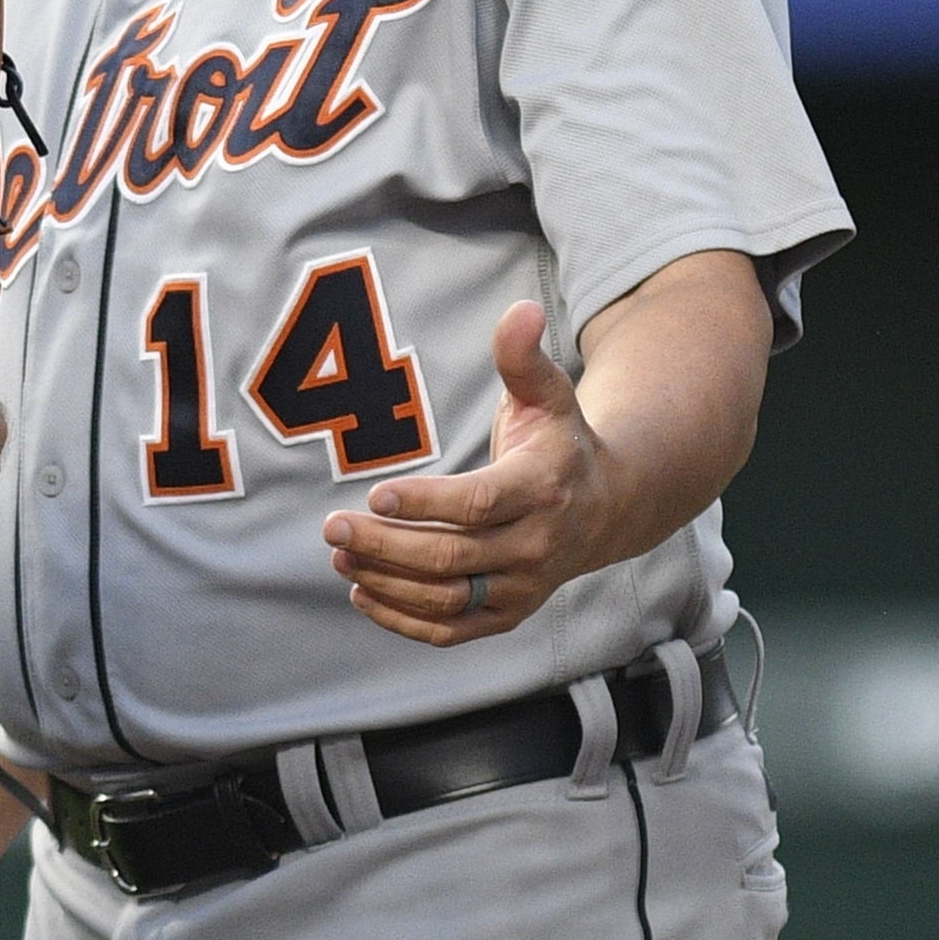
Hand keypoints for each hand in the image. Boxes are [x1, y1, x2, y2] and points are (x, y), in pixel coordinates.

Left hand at [322, 300, 619, 646]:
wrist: (607, 510)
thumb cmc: (559, 442)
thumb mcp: (548, 394)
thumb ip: (523, 357)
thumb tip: (520, 309)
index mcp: (542, 490)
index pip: (478, 505)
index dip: (426, 503)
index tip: (376, 494)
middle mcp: (536, 546)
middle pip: (452, 556)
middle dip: (386, 546)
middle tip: (331, 526)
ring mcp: (522, 587)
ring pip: (446, 598)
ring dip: (386, 582)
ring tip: (339, 556)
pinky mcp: (507, 614)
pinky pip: (451, 631)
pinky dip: (403, 620)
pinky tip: (361, 592)